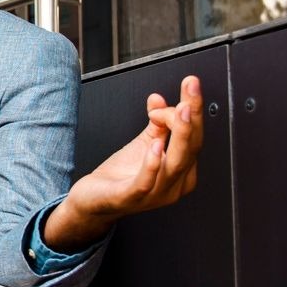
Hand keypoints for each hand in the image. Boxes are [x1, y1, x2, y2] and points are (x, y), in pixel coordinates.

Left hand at [43, 75, 203, 249]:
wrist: (92, 202)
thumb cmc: (120, 177)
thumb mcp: (142, 145)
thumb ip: (156, 123)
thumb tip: (159, 99)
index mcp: (181, 172)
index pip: (194, 138)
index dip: (193, 110)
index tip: (190, 85)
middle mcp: (173, 185)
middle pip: (190, 149)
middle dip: (192, 117)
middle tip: (191, 89)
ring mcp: (154, 195)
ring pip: (174, 164)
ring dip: (179, 135)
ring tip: (179, 111)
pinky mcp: (130, 198)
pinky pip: (145, 183)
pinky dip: (151, 164)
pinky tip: (154, 145)